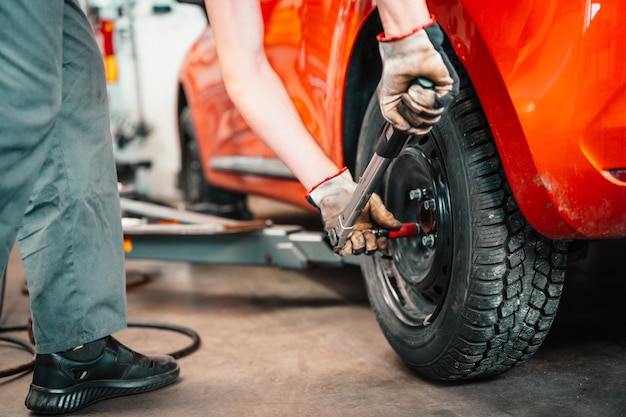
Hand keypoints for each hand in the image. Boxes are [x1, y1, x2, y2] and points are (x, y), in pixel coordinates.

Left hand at [307, 169, 400, 255]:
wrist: (336, 191)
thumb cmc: (354, 196)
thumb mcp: (373, 203)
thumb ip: (385, 215)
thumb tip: (396, 226)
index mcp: (372, 228)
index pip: (381, 243)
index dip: (383, 243)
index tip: (383, 237)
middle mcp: (362, 234)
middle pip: (370, 250)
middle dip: (371, 243)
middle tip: (369, 232)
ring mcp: (349, 237)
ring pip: (357, 250)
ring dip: (359, 243)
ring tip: (356, 233)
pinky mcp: (337, 238)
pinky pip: (342, 250)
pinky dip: (346, 247)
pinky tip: (347, 238)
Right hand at [377, 18, 458, 134]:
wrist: (400, 54)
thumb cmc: (394, 71)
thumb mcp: (388, 103)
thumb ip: (395, 121)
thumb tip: (407, 129)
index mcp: (418, 105)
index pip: (420, 127)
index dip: (409, 124)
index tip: (402, 112)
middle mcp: (430, 101)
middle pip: (426, 124)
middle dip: (411, 112)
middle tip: (405, 96)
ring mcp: (440, 95)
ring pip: (432, 116)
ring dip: (416, 103)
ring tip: (411, 89)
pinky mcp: (448, 87)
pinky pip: (438, 104)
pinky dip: (424, 97)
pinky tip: (418, 86)